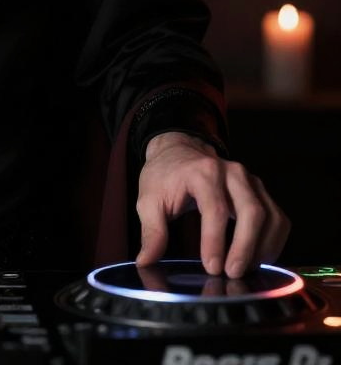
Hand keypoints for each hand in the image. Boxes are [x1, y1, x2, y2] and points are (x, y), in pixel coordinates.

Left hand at [135, 131, 289, 278]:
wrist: (178, 150)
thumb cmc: (164, 176)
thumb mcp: (148, 199)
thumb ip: (152, 230)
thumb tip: (146, 261)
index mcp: (202, 172)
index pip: (215, 209)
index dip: (215, 241)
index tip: (212, 267)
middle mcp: (231, 172)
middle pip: (251, 211)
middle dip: (245, 247)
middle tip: (233, 273)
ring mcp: (250, 180)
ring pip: (270, 216)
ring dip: (263, 247)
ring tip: (246, 270)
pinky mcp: (260, 191)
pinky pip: (278, 218)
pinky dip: (274, 241)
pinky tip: (259, 258)